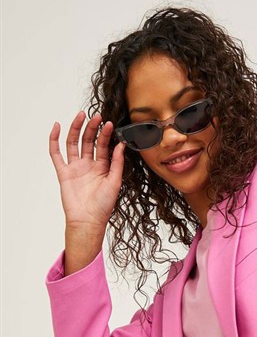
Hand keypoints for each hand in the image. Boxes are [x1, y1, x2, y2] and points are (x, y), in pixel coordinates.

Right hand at [49, 110, 125, 230]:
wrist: (88, 220)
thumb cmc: (103, 206)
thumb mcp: (115, 182)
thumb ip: (117, 163)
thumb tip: (121, 145)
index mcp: (102, 168)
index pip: (103, 146)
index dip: (105, 135)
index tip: (109, 124)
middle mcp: (88, 165)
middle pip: (88, 141)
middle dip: (92, 128)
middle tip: (96, 116)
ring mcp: (75, 168)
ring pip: (73, 143)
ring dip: (76, 129)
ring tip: (81, 116)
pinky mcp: (63, 172)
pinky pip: (56, 153)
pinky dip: (55, 140)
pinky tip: (57, 127)